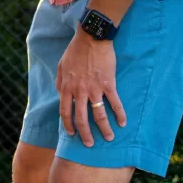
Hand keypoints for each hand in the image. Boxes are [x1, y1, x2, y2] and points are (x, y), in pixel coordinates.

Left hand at [56, 32, 126, 146]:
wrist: (92, 38)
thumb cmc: (75, 50)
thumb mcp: (61, 65)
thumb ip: (59, 82)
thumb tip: (60, 94)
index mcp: (67, 87)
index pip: (66, 112)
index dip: (69, 125)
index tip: (72, 133)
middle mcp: (80, 91)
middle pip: (82, 119)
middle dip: (86, 134)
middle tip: (90, 144)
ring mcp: (94, 89)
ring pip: (99, 115)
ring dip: (104, 128)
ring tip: (109, 138)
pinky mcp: (108, 84)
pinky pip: (114, 103)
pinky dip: (120, 114)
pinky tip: (123, 122)